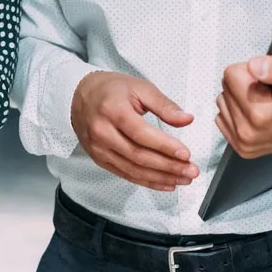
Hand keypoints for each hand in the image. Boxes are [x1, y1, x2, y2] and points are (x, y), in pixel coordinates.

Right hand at [71, 71, 199, 190]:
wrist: (80, 96)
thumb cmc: (111, 90)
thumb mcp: (140, 87)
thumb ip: (164, 105)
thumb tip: (186, 119)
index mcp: (112, 110)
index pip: (141, 134)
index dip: (165, 146)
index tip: (185, 154)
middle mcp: (102, 132)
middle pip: (138, 156)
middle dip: (168, 167)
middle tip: (190, 171)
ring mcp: (99, 148)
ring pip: (133, 169)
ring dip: (161, 178)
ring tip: (182, 179)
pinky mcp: (99, 159)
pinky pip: (125, 174)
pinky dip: (147, 182)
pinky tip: (165, 183)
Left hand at [216, 56, 271, 158]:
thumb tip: (254, 66)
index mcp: (259, 114)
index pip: (231, 74)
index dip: (251, 72)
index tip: (270, 82)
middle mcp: (248, 132)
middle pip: (227, 87)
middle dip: (247, 84)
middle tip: (271, 93)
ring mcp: (243, 142)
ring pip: (224, 100)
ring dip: (242, 98)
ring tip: (267, 103)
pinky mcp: (241, 147)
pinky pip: (224, 116)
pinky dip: (239, 111)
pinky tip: (259, 114)